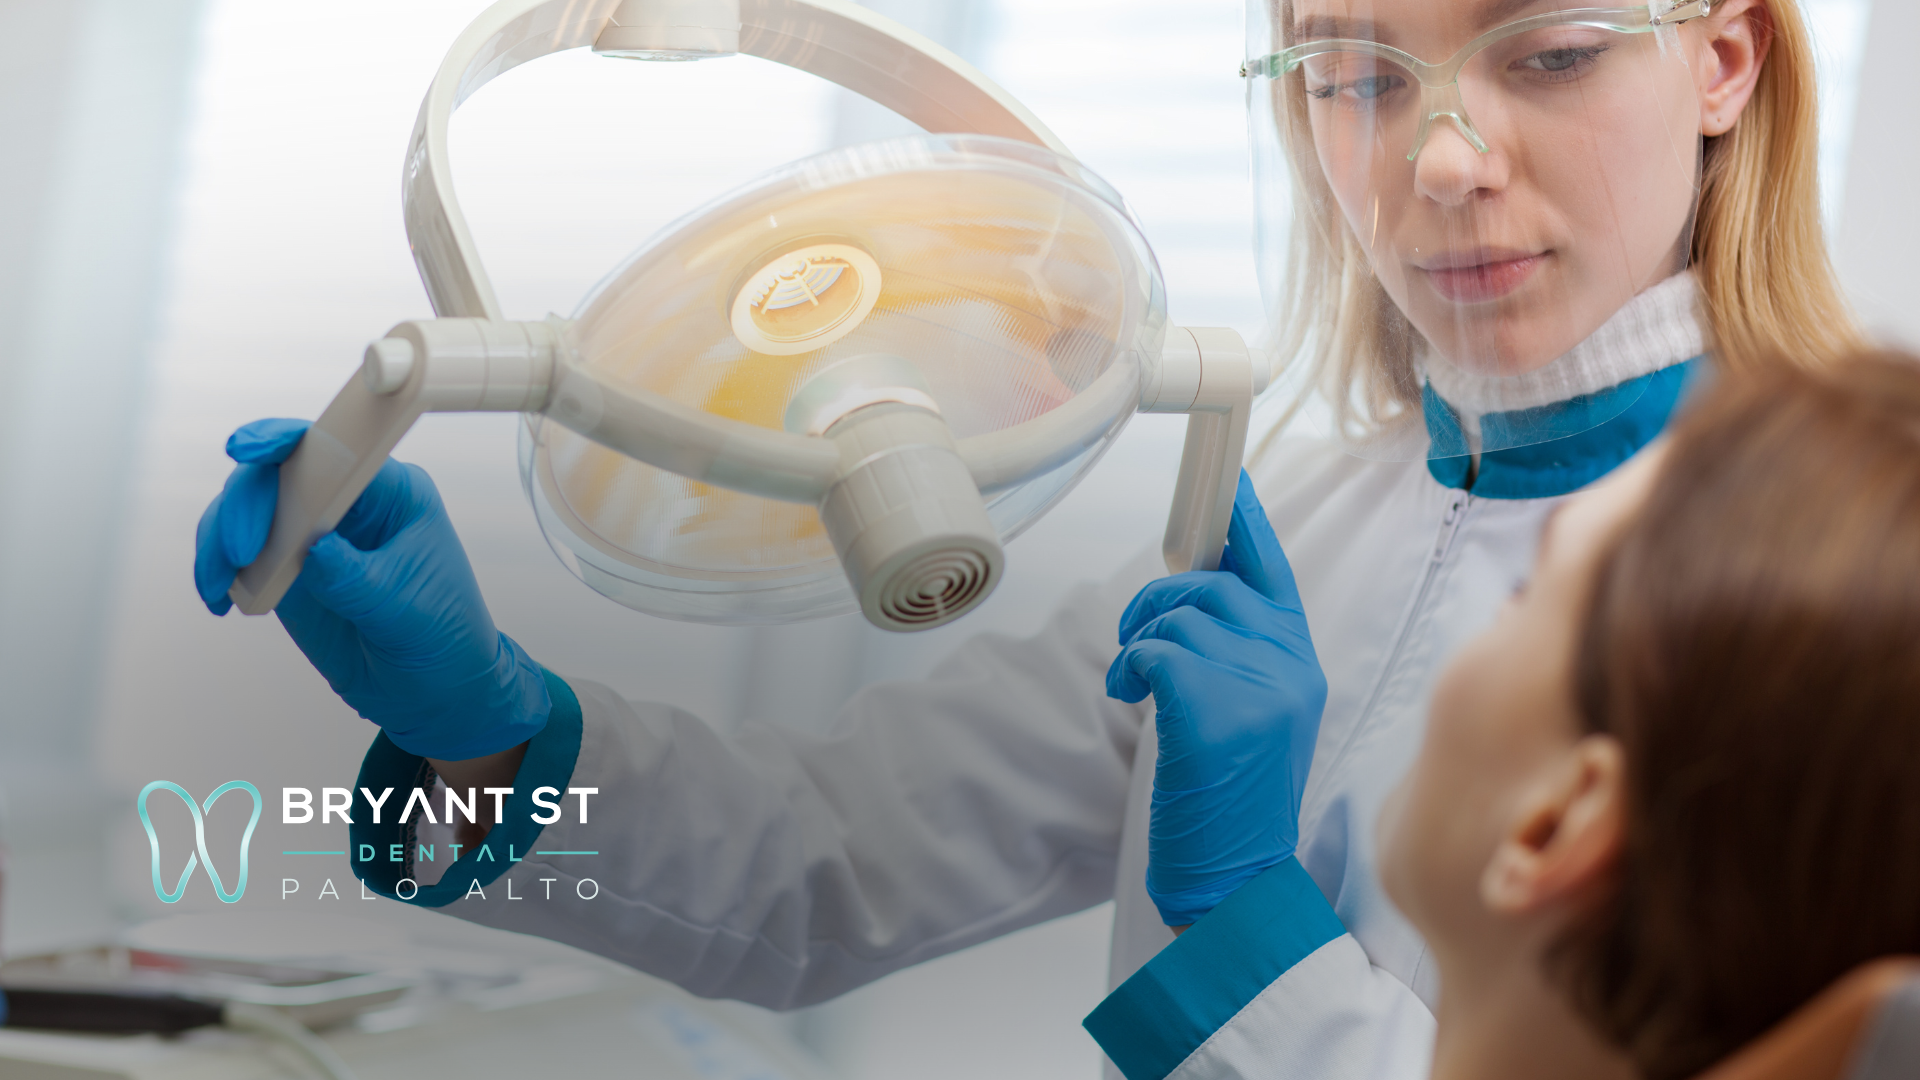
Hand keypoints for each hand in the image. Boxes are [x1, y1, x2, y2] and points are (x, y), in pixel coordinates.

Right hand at [194, 419, 548, 759]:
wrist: (433, 688)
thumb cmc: (440, 632)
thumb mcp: (406, 604)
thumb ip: (356, 576)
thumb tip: (315, 549)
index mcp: (389, 491)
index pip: (332, 445)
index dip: (284, 438)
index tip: (246, 450)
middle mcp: (345, 502)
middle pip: (274, 474)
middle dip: (244, 506)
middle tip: (238, 552)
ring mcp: (311, 533)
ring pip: (246, 512)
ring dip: (220, 541)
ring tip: (219, 585)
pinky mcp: (286, 568)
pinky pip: (238, 554)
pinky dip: (218, 570)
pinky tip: (219, 598)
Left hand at [1108, 470, 1326, 926]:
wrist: (1237, 876)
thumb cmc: (1233, 800)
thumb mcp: (1257, 715)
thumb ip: (1240, 654)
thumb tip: (1191, 598)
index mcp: (1301, 661)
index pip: (1272, 570)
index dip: (1245, 522)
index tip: (1226, 484)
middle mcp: (1289, 663)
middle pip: (1211, 583)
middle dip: (1158, 598)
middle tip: (1135, 639)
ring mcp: (1259, 682)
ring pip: (1179, 614)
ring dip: (1139, 640)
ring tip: (1136, 682)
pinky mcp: (1218, 705)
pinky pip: (1155, 650)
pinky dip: (1129, 667)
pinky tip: (1131, 697)